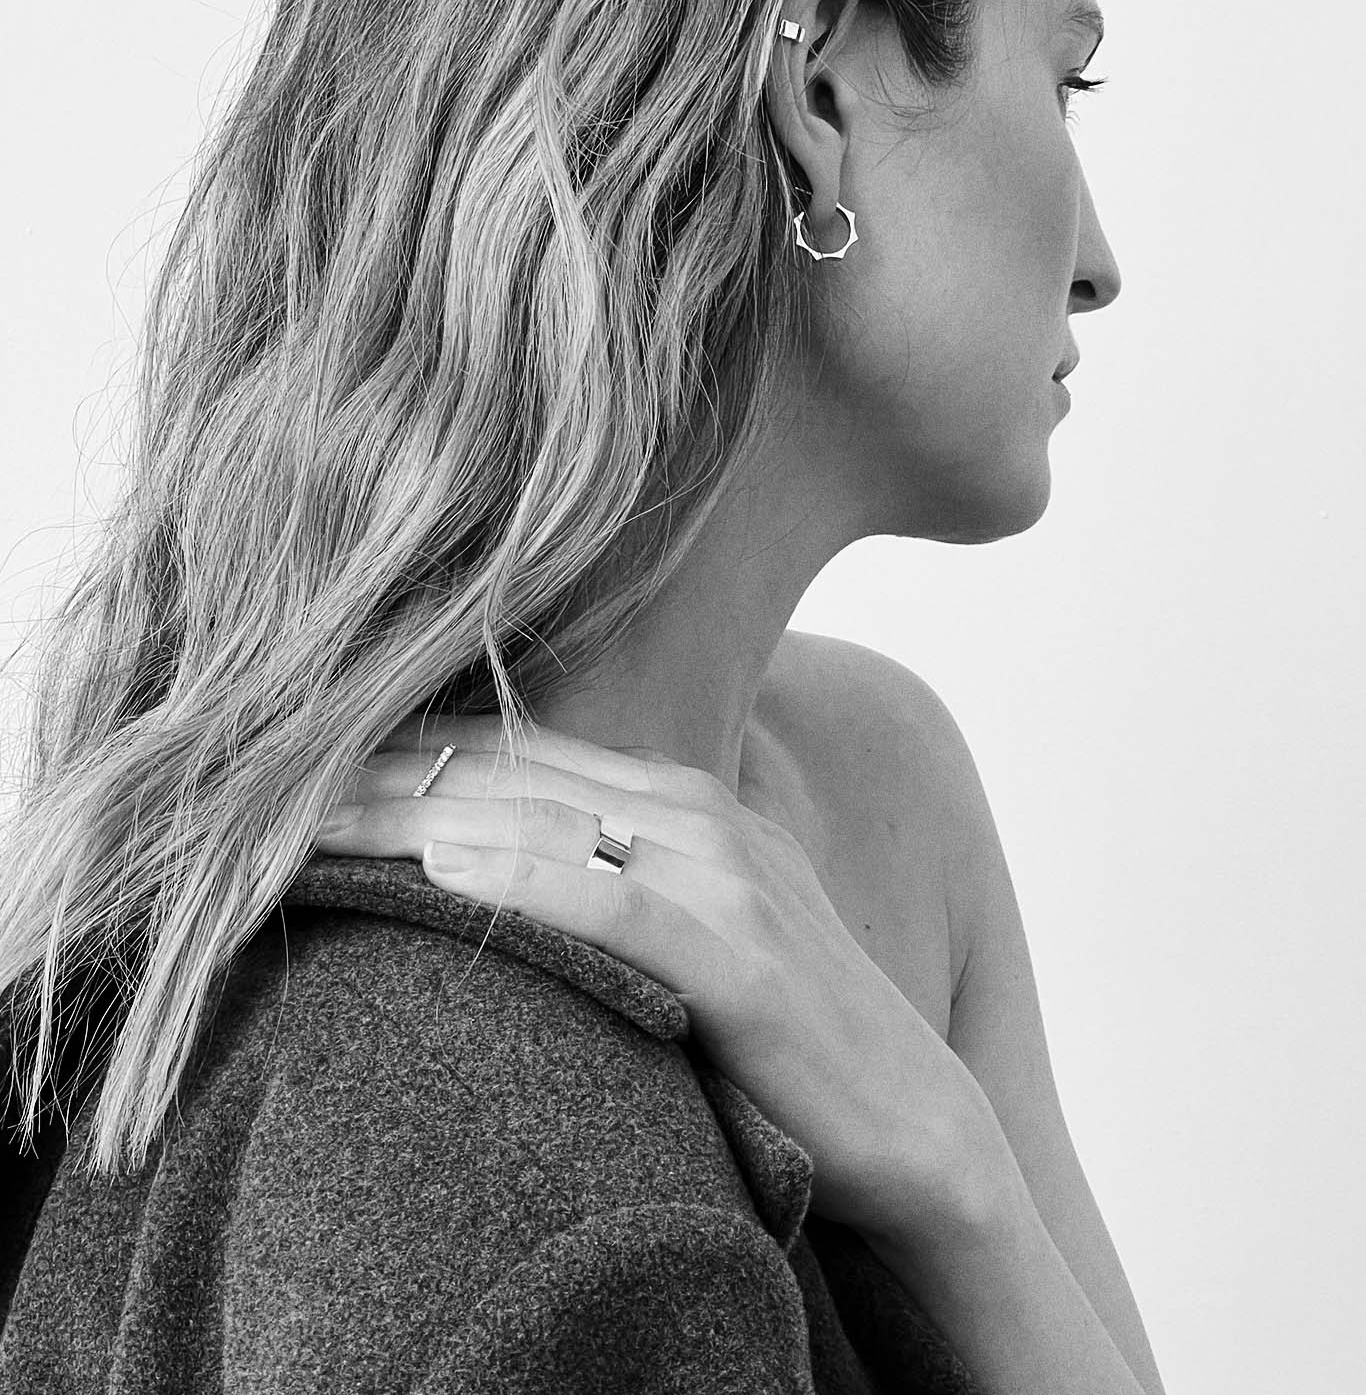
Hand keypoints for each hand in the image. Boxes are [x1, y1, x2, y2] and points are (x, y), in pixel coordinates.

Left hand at [314, 711, 1008, 1240]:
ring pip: (537, 817)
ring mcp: (722, 868)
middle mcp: (693, 809)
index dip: (399, 750)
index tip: (296, 764)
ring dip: (409, 814)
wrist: (912, 1119)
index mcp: (676, 796)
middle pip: (503, 771)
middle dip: (375, 773)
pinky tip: (437, 871)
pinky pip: (608, 900)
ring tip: (295, 823)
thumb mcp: (688, 926)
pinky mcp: (740, 948)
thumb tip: (476, 870)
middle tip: (253, 782)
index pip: (509, 750)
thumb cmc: (781, 1029)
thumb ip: (603, 878)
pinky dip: (518, 879)